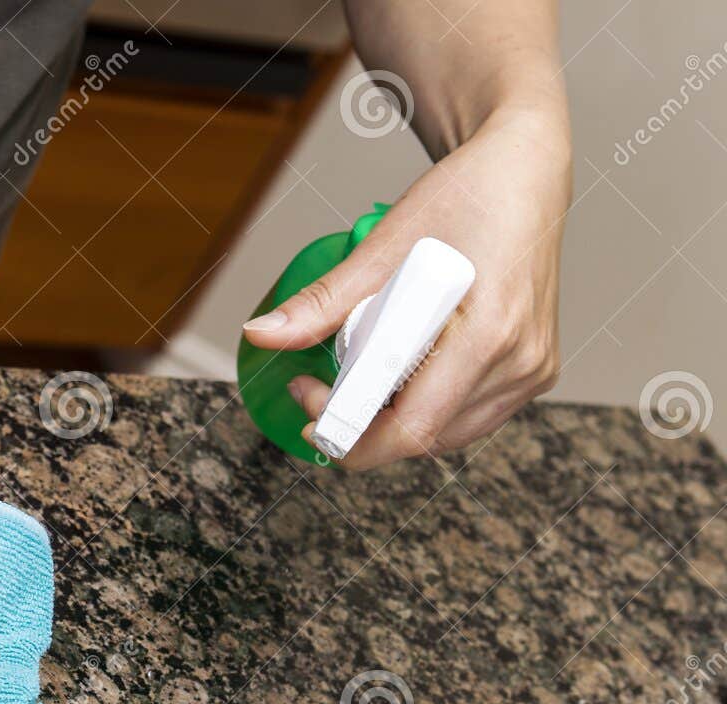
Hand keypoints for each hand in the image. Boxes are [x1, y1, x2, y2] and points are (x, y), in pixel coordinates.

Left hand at [243, 106, 570, 469]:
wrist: (523, 174)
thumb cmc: (465, 198)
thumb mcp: (383, 247)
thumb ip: (321, 304)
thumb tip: (260, 336)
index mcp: (489, 333)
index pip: (412, 428)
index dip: (351, 436)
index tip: (309, 413)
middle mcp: (520, 362)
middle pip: (423, 438)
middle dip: (362, 426)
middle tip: (319, 388)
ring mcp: (532, 371)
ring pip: (444, 436)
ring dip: (390, 421)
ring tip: (355, 377)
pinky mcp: (534, 372)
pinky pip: (466, 417)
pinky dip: (423, 409)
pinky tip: (396, 376)